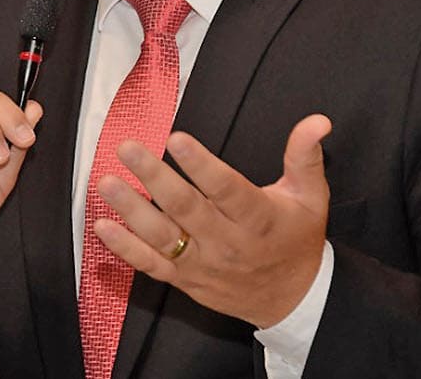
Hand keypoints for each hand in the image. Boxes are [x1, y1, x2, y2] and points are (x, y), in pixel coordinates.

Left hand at [92, 114, 331, 327]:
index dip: (201, 165)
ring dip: (131, 210)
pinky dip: (126, 248)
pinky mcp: (185, 279)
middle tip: (127, 148)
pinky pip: (151, 266)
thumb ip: (306, 156)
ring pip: (163, 237)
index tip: (176, 138)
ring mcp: (203, 263)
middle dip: (154, 177)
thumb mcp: (311, 196)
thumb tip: (317, 120)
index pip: (227, 189)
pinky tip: (102, 227)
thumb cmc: (298, 239)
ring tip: (107, 182)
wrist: (292, 300)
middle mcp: (228, 243)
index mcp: (259, 218)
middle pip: (187, 209)